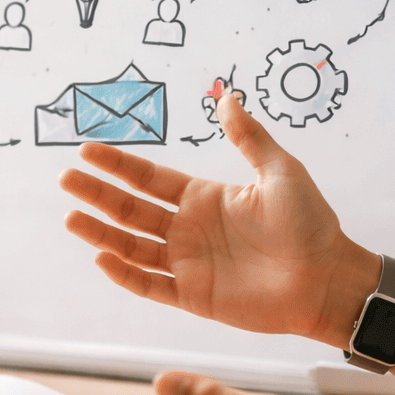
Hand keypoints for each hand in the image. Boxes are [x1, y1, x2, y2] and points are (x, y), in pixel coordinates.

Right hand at [60, 89, 378, 347]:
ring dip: (100, 233)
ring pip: (131, 247)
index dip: (118, 164)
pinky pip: (150, 285)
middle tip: (66, 179)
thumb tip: (227, 98)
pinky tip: (102, 258)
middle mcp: (188, 229)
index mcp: (203, 197)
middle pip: (130, 210)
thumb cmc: (311, 225)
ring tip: (70, 218)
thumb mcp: (280, 171)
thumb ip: (249, 138)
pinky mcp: (194, 297)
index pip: (148, 178)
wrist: (328, 279)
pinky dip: (125, 275)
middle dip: (97, 194)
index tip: (87, 150)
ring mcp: (188, 264)